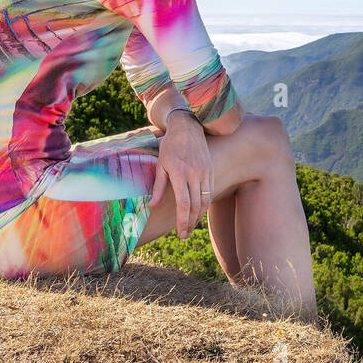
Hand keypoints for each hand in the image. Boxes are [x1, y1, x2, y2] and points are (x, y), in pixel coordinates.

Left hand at [149, 109, 211, 239]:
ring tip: (190, 225)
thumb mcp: (160, 165)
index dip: (182, 221)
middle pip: (196, 206)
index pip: (183, 204)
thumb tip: (152, 206)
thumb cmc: (170, 146)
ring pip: (205, 200)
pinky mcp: (210, 170)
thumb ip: (157, 186)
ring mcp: (205, 172)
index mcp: (180, 174)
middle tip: (184, 234)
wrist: (187, 127)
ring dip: (199, 216)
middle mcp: (195, 174)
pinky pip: (210, 192)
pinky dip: (205, 204)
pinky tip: (199, 211)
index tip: (180, 233)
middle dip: (190, 223)